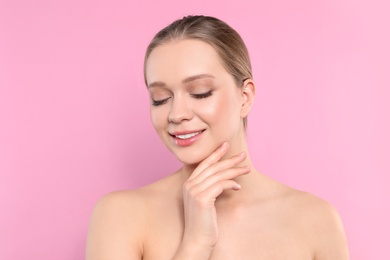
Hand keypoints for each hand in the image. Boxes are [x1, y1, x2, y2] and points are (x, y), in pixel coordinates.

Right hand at [178, 142, 250, 256]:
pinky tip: (238, 187)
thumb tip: (225, 178)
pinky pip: (220, 185)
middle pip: (213, 167)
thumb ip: (209, 188)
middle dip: (229, 159)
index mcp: (188, 184)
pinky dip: (231, 184)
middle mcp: (189, 185)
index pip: (204, 164)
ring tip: (247, 169)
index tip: (226, 145)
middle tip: (243, 155)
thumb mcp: (205, 202)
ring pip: (218, 175)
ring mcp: (194, 191)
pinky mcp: (202, 199)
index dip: (215, 154)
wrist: (197, 240)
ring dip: (234, 170)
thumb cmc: (203, 223)